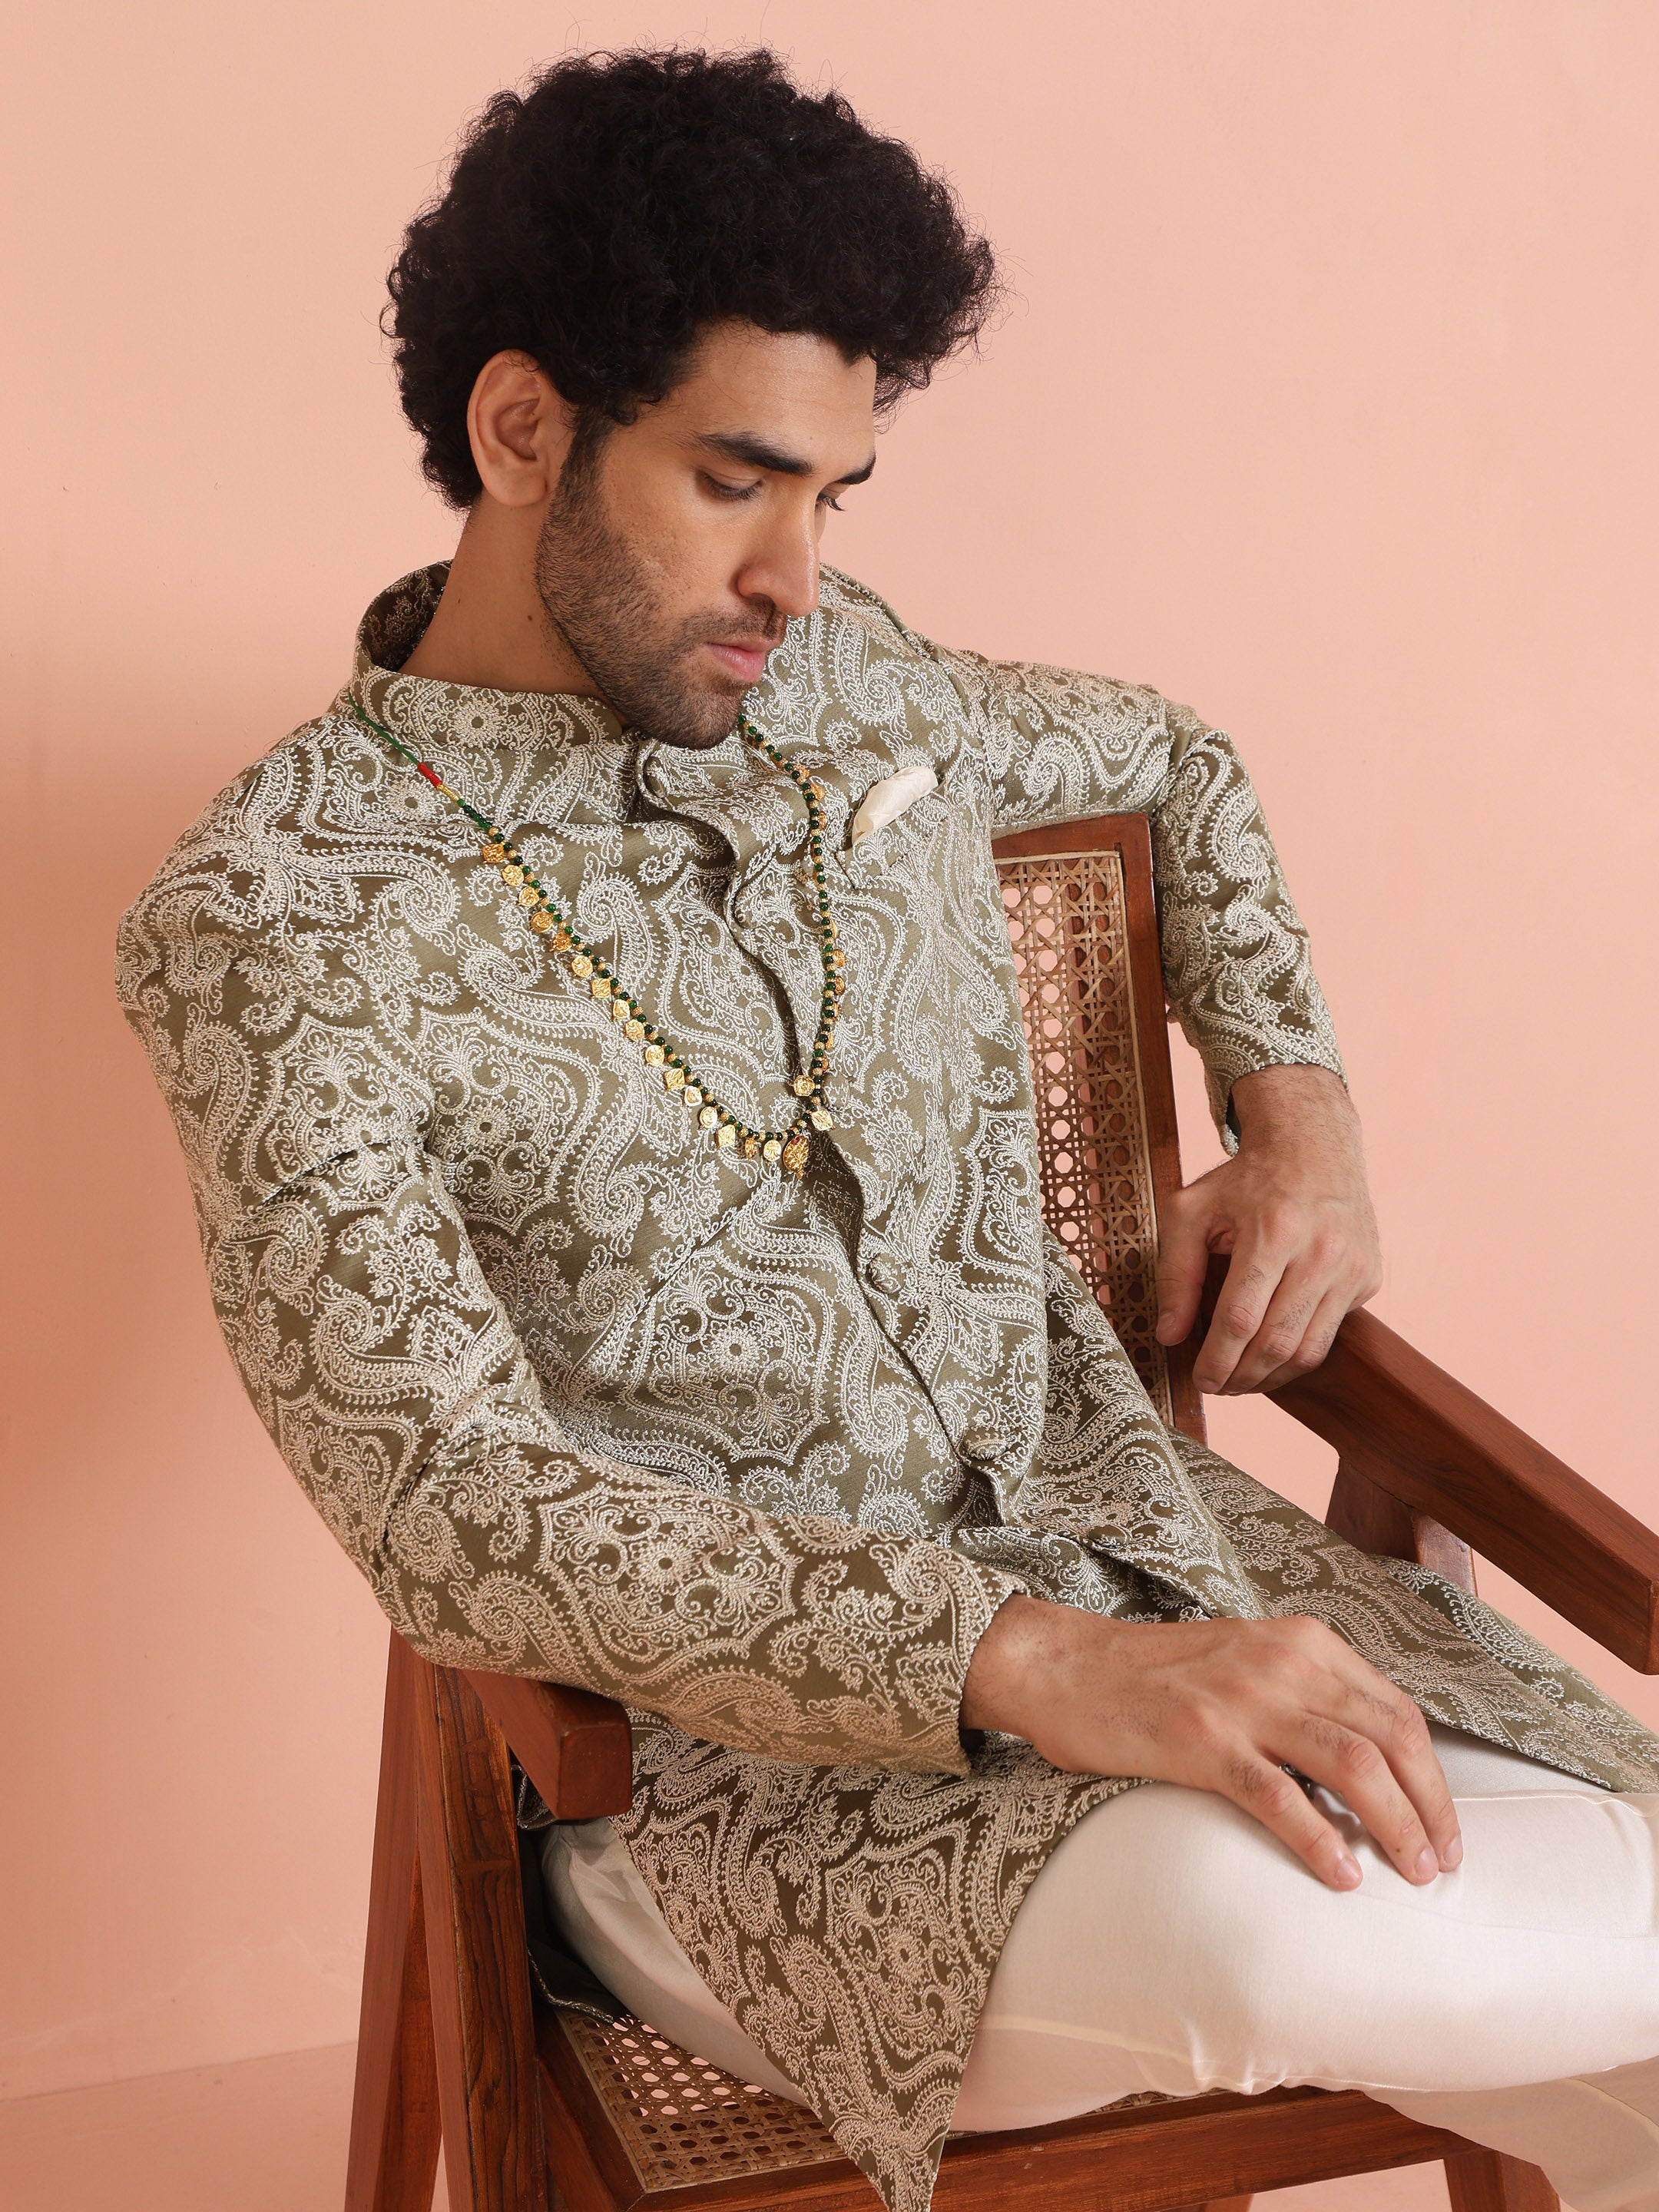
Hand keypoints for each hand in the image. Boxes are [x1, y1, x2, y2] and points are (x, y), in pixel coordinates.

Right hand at [961, 1596, 1461, 1890]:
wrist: (1065, 1666)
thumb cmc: (1156, 1675)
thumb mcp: (1247, 1661)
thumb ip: (1307, 1695)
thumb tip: (1373, 1768)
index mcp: (1301, 1642)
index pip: (1397, 1709)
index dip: (1433, 1775)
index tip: (1444, 1827)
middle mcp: (1282, 1662)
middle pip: (1389, 1736)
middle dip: (1430, 1806)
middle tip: (1441, 1863)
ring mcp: (1240, 1699)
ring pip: (1350, 1763)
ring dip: (1394, 1824)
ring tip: (1410, 1873)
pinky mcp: (1198, 1740)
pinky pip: (1278, 1795)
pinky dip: (1319, 1838)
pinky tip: (1340, 1873)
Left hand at [1155, 1064, 1381, 1393]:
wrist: (1313, 1144)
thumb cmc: (1245, 1179)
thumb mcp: (1192, 1210)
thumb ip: (1175, 1272)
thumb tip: (1169, 1335)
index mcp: (1272, 1230)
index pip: (1240, 1318)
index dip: (1217, 1359)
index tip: (1200, 1380)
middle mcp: (1320, 1250)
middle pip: (1277, 1341)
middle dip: (1242, 1376)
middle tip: (1219, 1386)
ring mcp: (1351, 1265)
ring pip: (1310, 1348)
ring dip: (1272, 1376)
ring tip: (1242, 1378)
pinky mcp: (1367, 1276)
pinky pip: (1332, 1331)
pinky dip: (1300, 1352)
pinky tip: (1272, 1350)